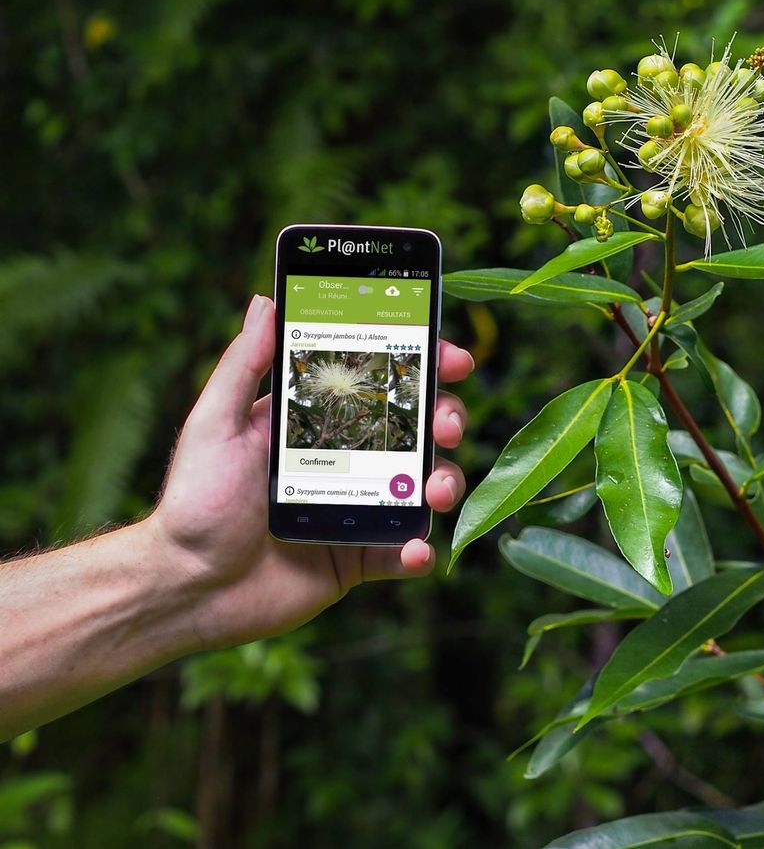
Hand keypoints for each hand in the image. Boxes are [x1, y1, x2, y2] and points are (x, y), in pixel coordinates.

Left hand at [149, 295, 472, 649]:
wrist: (187, 587)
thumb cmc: (194, 502)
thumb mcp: (215, 424)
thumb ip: (243, 365)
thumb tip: (266, 301)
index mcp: (317, 422)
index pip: (381, 383)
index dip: (423, 366)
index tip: (451, 358)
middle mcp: (347, 460)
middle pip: (416, 430)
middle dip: (446, 419)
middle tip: (446, 426)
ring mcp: (358, 508)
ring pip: (423, 487)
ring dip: (444, 482)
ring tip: (434, 491)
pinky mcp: (360, 558)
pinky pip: (405, 552)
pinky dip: (420, 552)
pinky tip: (416, 550)